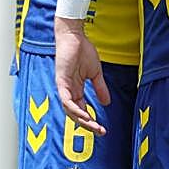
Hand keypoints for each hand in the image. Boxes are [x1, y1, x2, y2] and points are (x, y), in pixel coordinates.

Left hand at [54, 18, 109, 135]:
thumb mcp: (96, 73)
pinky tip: (84, 114)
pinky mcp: (61, 81)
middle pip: (75, 114)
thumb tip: (107, 103)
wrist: (75, 37)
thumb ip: (100, 88)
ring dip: (81, 119)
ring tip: (93, 125)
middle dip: (88, 125)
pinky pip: (66, 100)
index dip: (91, 121)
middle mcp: (68, 91)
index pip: (82, 110)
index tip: (102, 129)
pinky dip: (74, 108)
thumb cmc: (83, 51)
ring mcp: (64, 87)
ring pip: (69, 110)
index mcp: (76, 90)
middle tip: (100, 132)